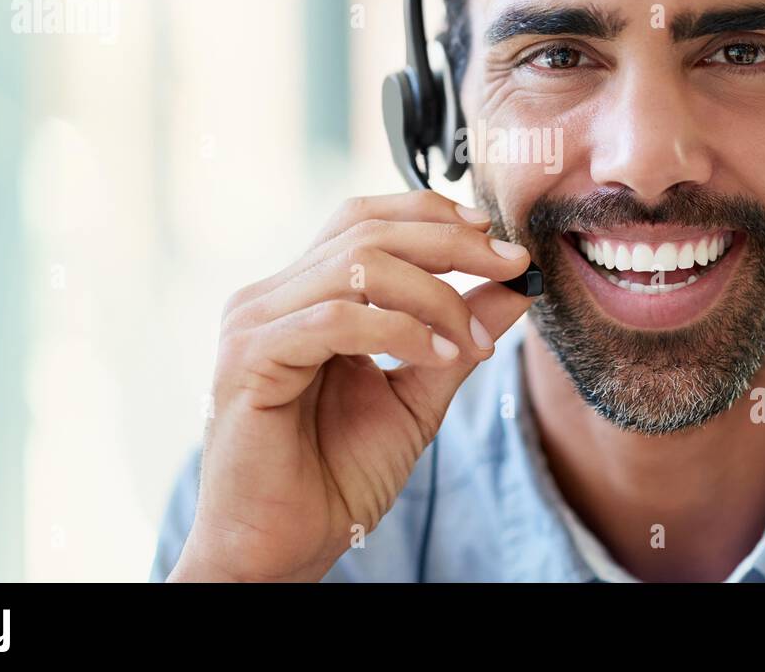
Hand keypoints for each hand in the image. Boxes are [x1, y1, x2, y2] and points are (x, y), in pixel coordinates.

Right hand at [168, 190, 535, 581]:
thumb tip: (515, 286)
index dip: (433, 217)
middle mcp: (272, 297)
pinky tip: (438, 356)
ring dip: (435, 297)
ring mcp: (255, 323)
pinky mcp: (249, 358)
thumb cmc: (336, 477)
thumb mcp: (419, 393)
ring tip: (474, 342)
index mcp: (304, 295)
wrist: (283, 548)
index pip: (366, 220)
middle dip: (452, 244)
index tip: (499, 242)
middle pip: (368, 230)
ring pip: (358, 264)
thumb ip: (459, 334)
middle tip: (511, 266)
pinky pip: (336, 318)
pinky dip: (398, 330)